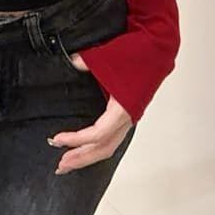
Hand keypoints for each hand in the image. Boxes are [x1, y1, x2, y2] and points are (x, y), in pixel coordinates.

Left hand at [47, 52, 132, 173]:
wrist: (157, 49)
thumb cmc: (136, 53)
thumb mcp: (106, 56)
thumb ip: (85, 62)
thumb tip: (71, 62)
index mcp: (123, 109)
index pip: (97, 134)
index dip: (76, 139)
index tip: (57, 139)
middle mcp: (128, 118)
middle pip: (103, 148)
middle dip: (81, 158)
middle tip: (60, 165)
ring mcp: (129, 117)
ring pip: (108, 146)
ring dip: (88, 156)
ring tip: (69, 162)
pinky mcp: (127, 114)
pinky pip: (112, 138)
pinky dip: (97, 146)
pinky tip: (85, 148)